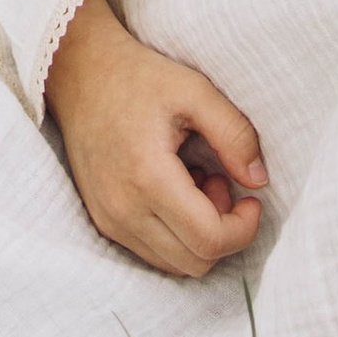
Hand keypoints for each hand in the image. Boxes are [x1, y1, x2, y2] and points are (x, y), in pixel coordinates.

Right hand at [46, 0, 265, 279]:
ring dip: (197, 236)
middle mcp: (123, 209)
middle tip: (219, 181)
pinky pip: (152, 253)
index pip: (209, 241)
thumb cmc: (138, 77)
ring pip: (175, 265)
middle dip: (222, 230)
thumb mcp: (194, 90)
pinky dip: (174, 235)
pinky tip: (173, 192)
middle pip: (195, 263)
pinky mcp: (103, 221)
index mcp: (148, 177)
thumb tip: (258, 181)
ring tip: (195, 184)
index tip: (251, 197)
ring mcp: (109, 220)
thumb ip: (234, 134)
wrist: (79, 72)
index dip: (243, 228)